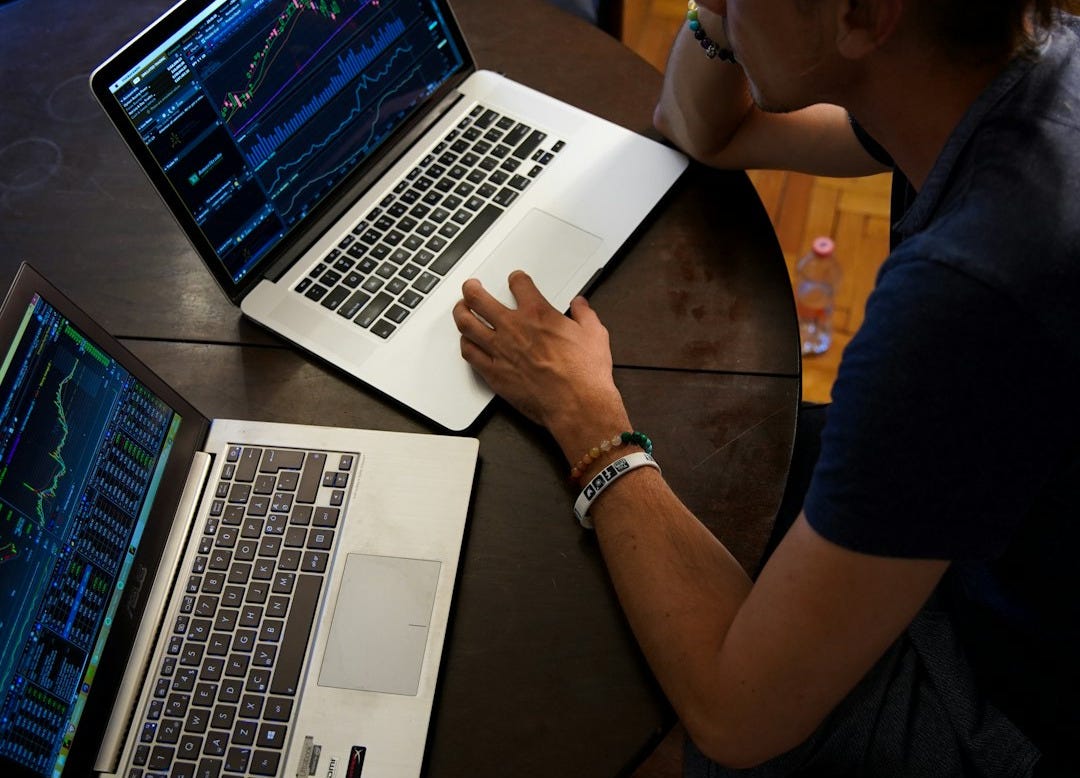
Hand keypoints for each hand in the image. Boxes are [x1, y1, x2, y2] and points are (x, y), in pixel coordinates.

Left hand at [452, 271, 630, 455]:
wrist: (577, 405)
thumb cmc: (585, 374)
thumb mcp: (595, 334)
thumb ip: (584, 314)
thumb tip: (579, 305)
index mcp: (538, 314)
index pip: (519, 284)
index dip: (516, 279)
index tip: (516, 280)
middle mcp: (513, 328)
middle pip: (479, 299)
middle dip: (472, 289)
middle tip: (471, 287)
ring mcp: (500, 351)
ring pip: (467, 324)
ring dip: (461, 312)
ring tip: (461, 309)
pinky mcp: (494, 374)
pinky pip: (470, 354)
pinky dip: (465, 344)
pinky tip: (466, 342)